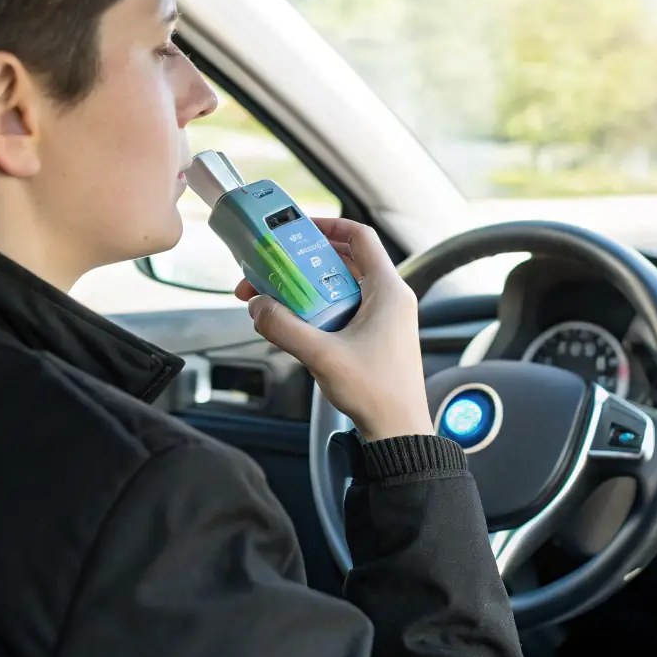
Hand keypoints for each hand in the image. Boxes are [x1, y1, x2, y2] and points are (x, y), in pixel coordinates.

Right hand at [234, 218, 432, 441]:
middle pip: (345, 260)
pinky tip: (293, 320)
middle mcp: (390, 297)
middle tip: (273, 267)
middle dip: (304, 261)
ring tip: (275, 295)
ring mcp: (385, 316)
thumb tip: (258, 307)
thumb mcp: (322, 356)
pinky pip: (345, 307)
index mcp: (388, 290)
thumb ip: (285, 328)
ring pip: (342, 285)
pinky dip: (319, 306)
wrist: (398, 431)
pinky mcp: (377, 334)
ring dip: (308, 286)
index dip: (329, 225)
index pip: (360, 237)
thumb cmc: (376, 393)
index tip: (298, 229)